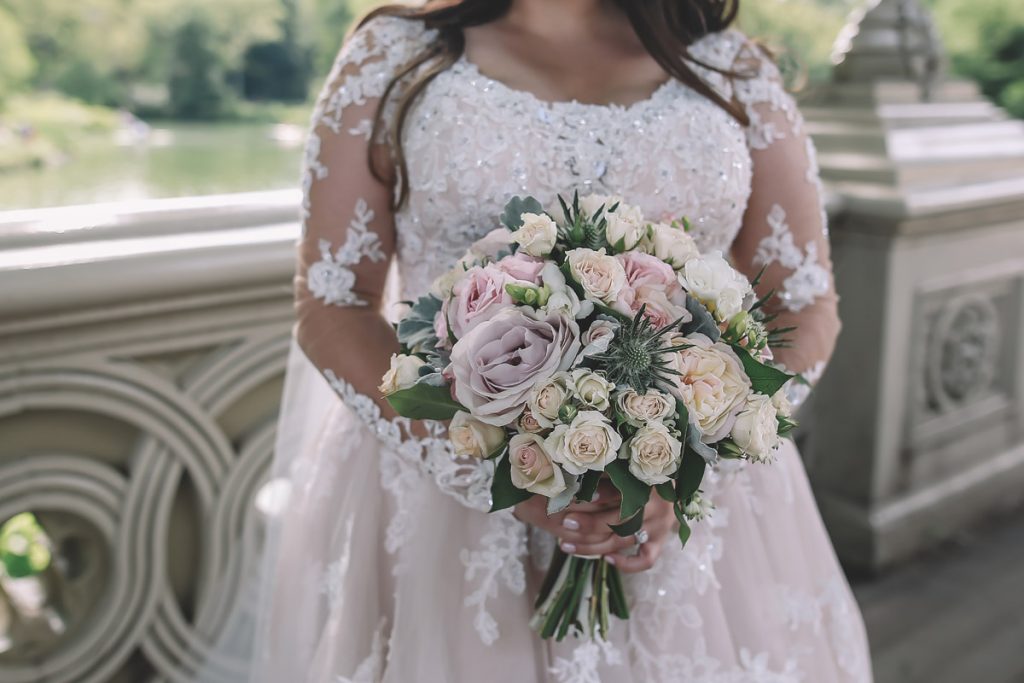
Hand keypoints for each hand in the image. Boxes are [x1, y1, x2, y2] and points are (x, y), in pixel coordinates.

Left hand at [513, 481, 675, 573]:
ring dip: (592, 546)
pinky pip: (645, 559)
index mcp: (647, 481)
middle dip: (590, 524)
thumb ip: (606, 469)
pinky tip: (606, 560)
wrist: (674, 485)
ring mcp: (659, 526)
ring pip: (623, 542)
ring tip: (565, 545)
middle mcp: (656, 506)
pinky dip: (627, 564)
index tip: (572, 496)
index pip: (620, 491)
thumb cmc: (641, 470)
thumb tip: (572, 472)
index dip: (597, 494)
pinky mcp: (661, 541)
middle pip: (620, 521)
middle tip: (565, 523)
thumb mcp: (627, 464)